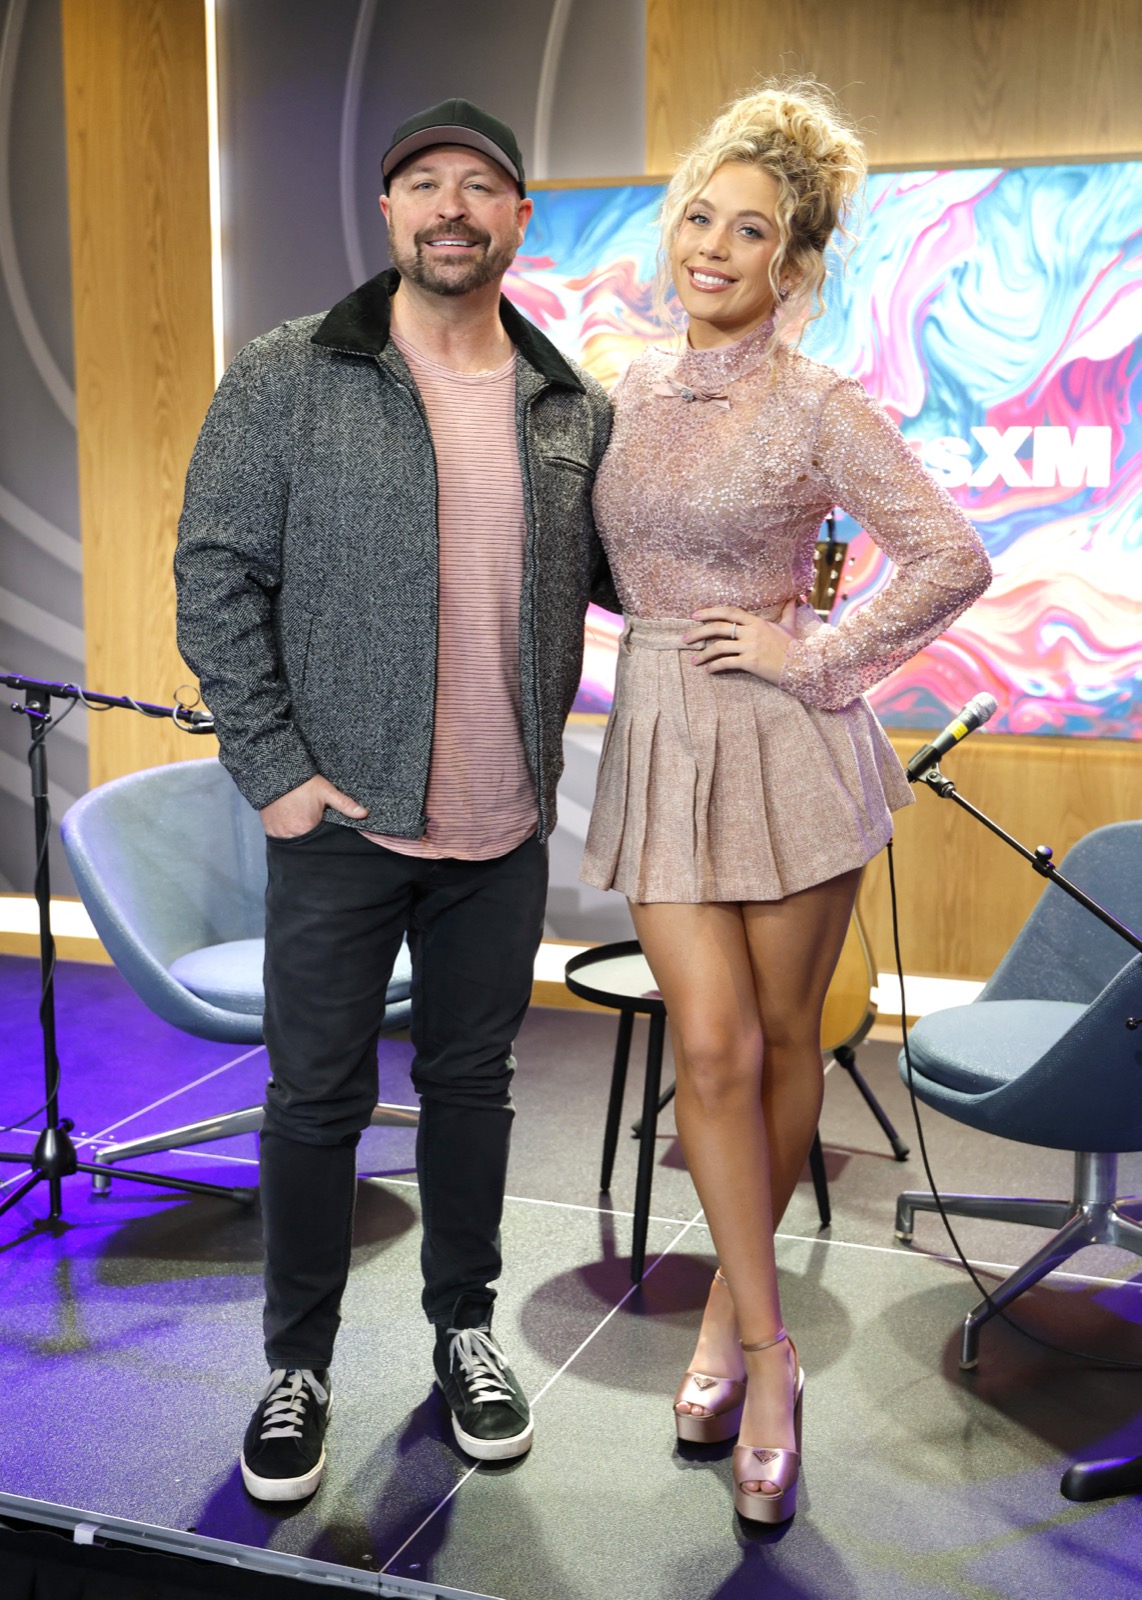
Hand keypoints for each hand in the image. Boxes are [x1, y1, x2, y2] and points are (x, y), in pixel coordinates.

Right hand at [260, 775, 367, 837]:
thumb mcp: (326, 792)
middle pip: (307, 845)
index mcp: (307, 829)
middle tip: (314, 828)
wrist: (275, 772)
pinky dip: (286, 834)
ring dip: (299, 838)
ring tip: (302, 827)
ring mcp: (278, 834)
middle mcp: (292, 835)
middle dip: (313, 840)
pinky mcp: (269, 830)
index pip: (320, 843)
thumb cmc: (302, 783)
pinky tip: (291, 826)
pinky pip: (280, 839)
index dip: (325, 839)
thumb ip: (345, 805)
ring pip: (293, 843)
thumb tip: (364, 814)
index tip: (326, 833)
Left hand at [684, 600, 798, 683]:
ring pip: (719, 647)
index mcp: (757, 621)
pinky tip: (708, 670)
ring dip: (703, 654)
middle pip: (718, 627)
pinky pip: (726, 663)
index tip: (695, 615)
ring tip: (693, 661)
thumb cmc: (793, 647)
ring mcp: (750, 647)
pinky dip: (714, 666)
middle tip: (684, 638)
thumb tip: (795, 597)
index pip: (729, 612)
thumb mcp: (789, 626)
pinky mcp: (750, 663)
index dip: (710, 612)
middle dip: (698, 632)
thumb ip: (788, 611)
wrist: (803, 666)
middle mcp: (752, 632)